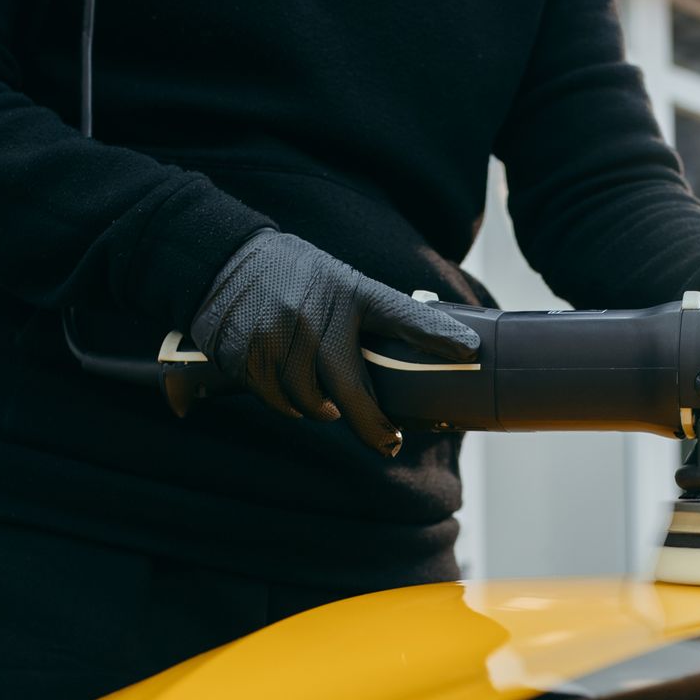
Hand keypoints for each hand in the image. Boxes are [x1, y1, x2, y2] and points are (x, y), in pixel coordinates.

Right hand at [190, 229, 480, 455]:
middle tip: (386, 441)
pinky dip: (279, 399)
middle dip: (370, 424)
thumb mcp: (343, 284)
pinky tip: (279, 381)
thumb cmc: (299, 277)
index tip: (471, 350)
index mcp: (352, 293)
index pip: (402, 314)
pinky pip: (270, 395)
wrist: (227, 258)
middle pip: (348, 390)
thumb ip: (376, 316)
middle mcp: (317, 313)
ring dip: (314, 409)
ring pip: (305, 401)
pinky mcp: (244, 350)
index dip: (437, 333)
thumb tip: (434, 351)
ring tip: (319, 400)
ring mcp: (279, 332)